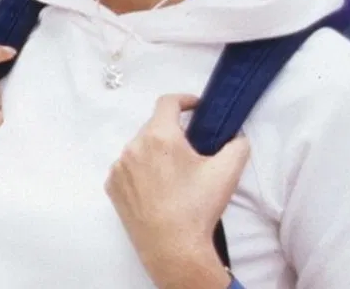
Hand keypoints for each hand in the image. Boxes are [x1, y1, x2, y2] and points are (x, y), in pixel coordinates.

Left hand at [105, 94, 247, 288]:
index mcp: (159, 136)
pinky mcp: (112, 186)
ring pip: (139, 148)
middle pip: (154, 127)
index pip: (167, 102)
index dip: (184, 100)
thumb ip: (237, 145)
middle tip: (189, 151)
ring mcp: (119, 166)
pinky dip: (140, 171)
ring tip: (172, 175)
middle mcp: (133, 146)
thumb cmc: (198, 208)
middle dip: (172, 133)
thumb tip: (237, 137)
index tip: (195, 107)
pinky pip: (127, 168)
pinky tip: (155, 188)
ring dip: (155, 153)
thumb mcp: (227, 172)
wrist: (173, 248)